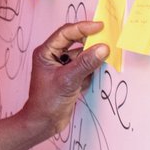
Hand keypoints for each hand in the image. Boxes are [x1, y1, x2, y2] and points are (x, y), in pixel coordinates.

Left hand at [19, 21, 106, 136]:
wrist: (43, 123)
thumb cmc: (47, 101)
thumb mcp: (68, 80)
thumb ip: (86, 63)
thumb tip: (103, 48)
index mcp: (46, 52)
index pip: (66, 33)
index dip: (83, 28)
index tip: (100, 26)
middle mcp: (53, 57)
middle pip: (75, 43)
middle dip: (90, 43)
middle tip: (106, 40)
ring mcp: (62, 68)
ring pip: (81, 56)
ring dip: (91, 60)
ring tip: (100, 64)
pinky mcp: (69, 78)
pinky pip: (83, 68)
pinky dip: (89, 72)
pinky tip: (86, 83)